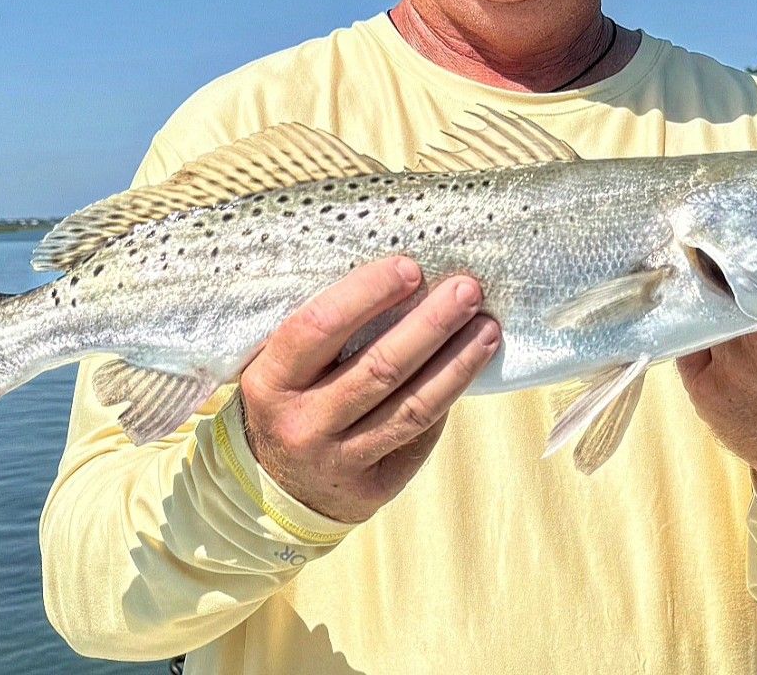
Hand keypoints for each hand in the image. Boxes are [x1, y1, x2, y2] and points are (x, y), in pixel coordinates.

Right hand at [237, 256, 498, 523]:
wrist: (274, 489)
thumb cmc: (287, 401)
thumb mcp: (278, 366)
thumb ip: (320, 330)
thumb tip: (400, 280)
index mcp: (269, 382)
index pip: (318, 326)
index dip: (367, 293)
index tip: (410, 267)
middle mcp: (301, 425)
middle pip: (380, 368)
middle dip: (431, 324)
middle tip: (467, 290)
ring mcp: (338, 461)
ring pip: (412, 407)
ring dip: (458, 362)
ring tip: (487, 328)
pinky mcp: (372, 488)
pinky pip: (418, 436)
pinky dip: (447, 397)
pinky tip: (469, 366)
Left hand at [675, 266, 756, 514]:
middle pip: (735, 269)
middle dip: (732, 248)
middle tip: (725, 225)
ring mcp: (728, 362)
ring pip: (708, 297)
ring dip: (707, 277)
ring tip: (705, 257)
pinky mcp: (702, 385)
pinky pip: (689, 332)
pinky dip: (693, 316)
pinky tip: (698, 304)